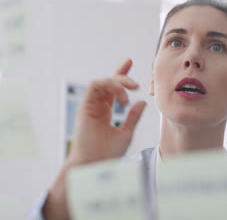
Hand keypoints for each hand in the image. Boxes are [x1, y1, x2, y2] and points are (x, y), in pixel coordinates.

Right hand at [43, 59, 145, 218]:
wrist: (95, 164)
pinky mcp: (84, 107)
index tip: (130, 62)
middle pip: (108, 82)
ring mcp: (89, 106)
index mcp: (105, 111)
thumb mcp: (126, 132)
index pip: (113, 88)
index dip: (120, 74)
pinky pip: (95, 87)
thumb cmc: (108, 153)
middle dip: (122, 77)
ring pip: (102, 82)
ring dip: (117, 82)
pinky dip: (109, 86)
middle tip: (136, 84)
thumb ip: (133, 117)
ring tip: (131, 90)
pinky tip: (122, 96)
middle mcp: (96, 106)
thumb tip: (142, 102)